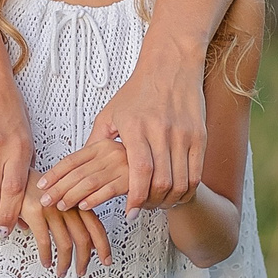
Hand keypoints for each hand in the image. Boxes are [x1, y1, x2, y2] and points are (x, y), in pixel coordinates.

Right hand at [20, 184, 110, 277]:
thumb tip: (85, 243)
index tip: (105, 259)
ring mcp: (52, 208)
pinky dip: (47, 256)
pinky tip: (47, 261)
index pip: (96, 227)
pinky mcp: (35, 213)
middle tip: (81, 270)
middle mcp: (66, 205)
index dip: (103, 246)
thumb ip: (74, 220)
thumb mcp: (61, 203)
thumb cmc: (38, 190)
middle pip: (83, 238)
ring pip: (65, 244)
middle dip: (84, 259)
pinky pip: (45, 242)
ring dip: (65, 263)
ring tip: (62, 270)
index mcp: (76, 201)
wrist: (15, 177)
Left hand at [36, 51, 205, 214]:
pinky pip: (196, 173)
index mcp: (136, 126)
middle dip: (152, 203)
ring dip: (169, 199)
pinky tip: (176, 194)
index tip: (131, 211)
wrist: (171, 66)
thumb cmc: (137, 91)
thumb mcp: (110, 113)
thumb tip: (78, 167)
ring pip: (180, 181)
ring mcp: (183, 133)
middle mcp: (161, 130)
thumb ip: (96, 141)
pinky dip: (186, 189)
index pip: (139, 170)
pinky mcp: (199, 135)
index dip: (136, 196)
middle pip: (161, 180)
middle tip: (144, 209)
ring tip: (158, 204)